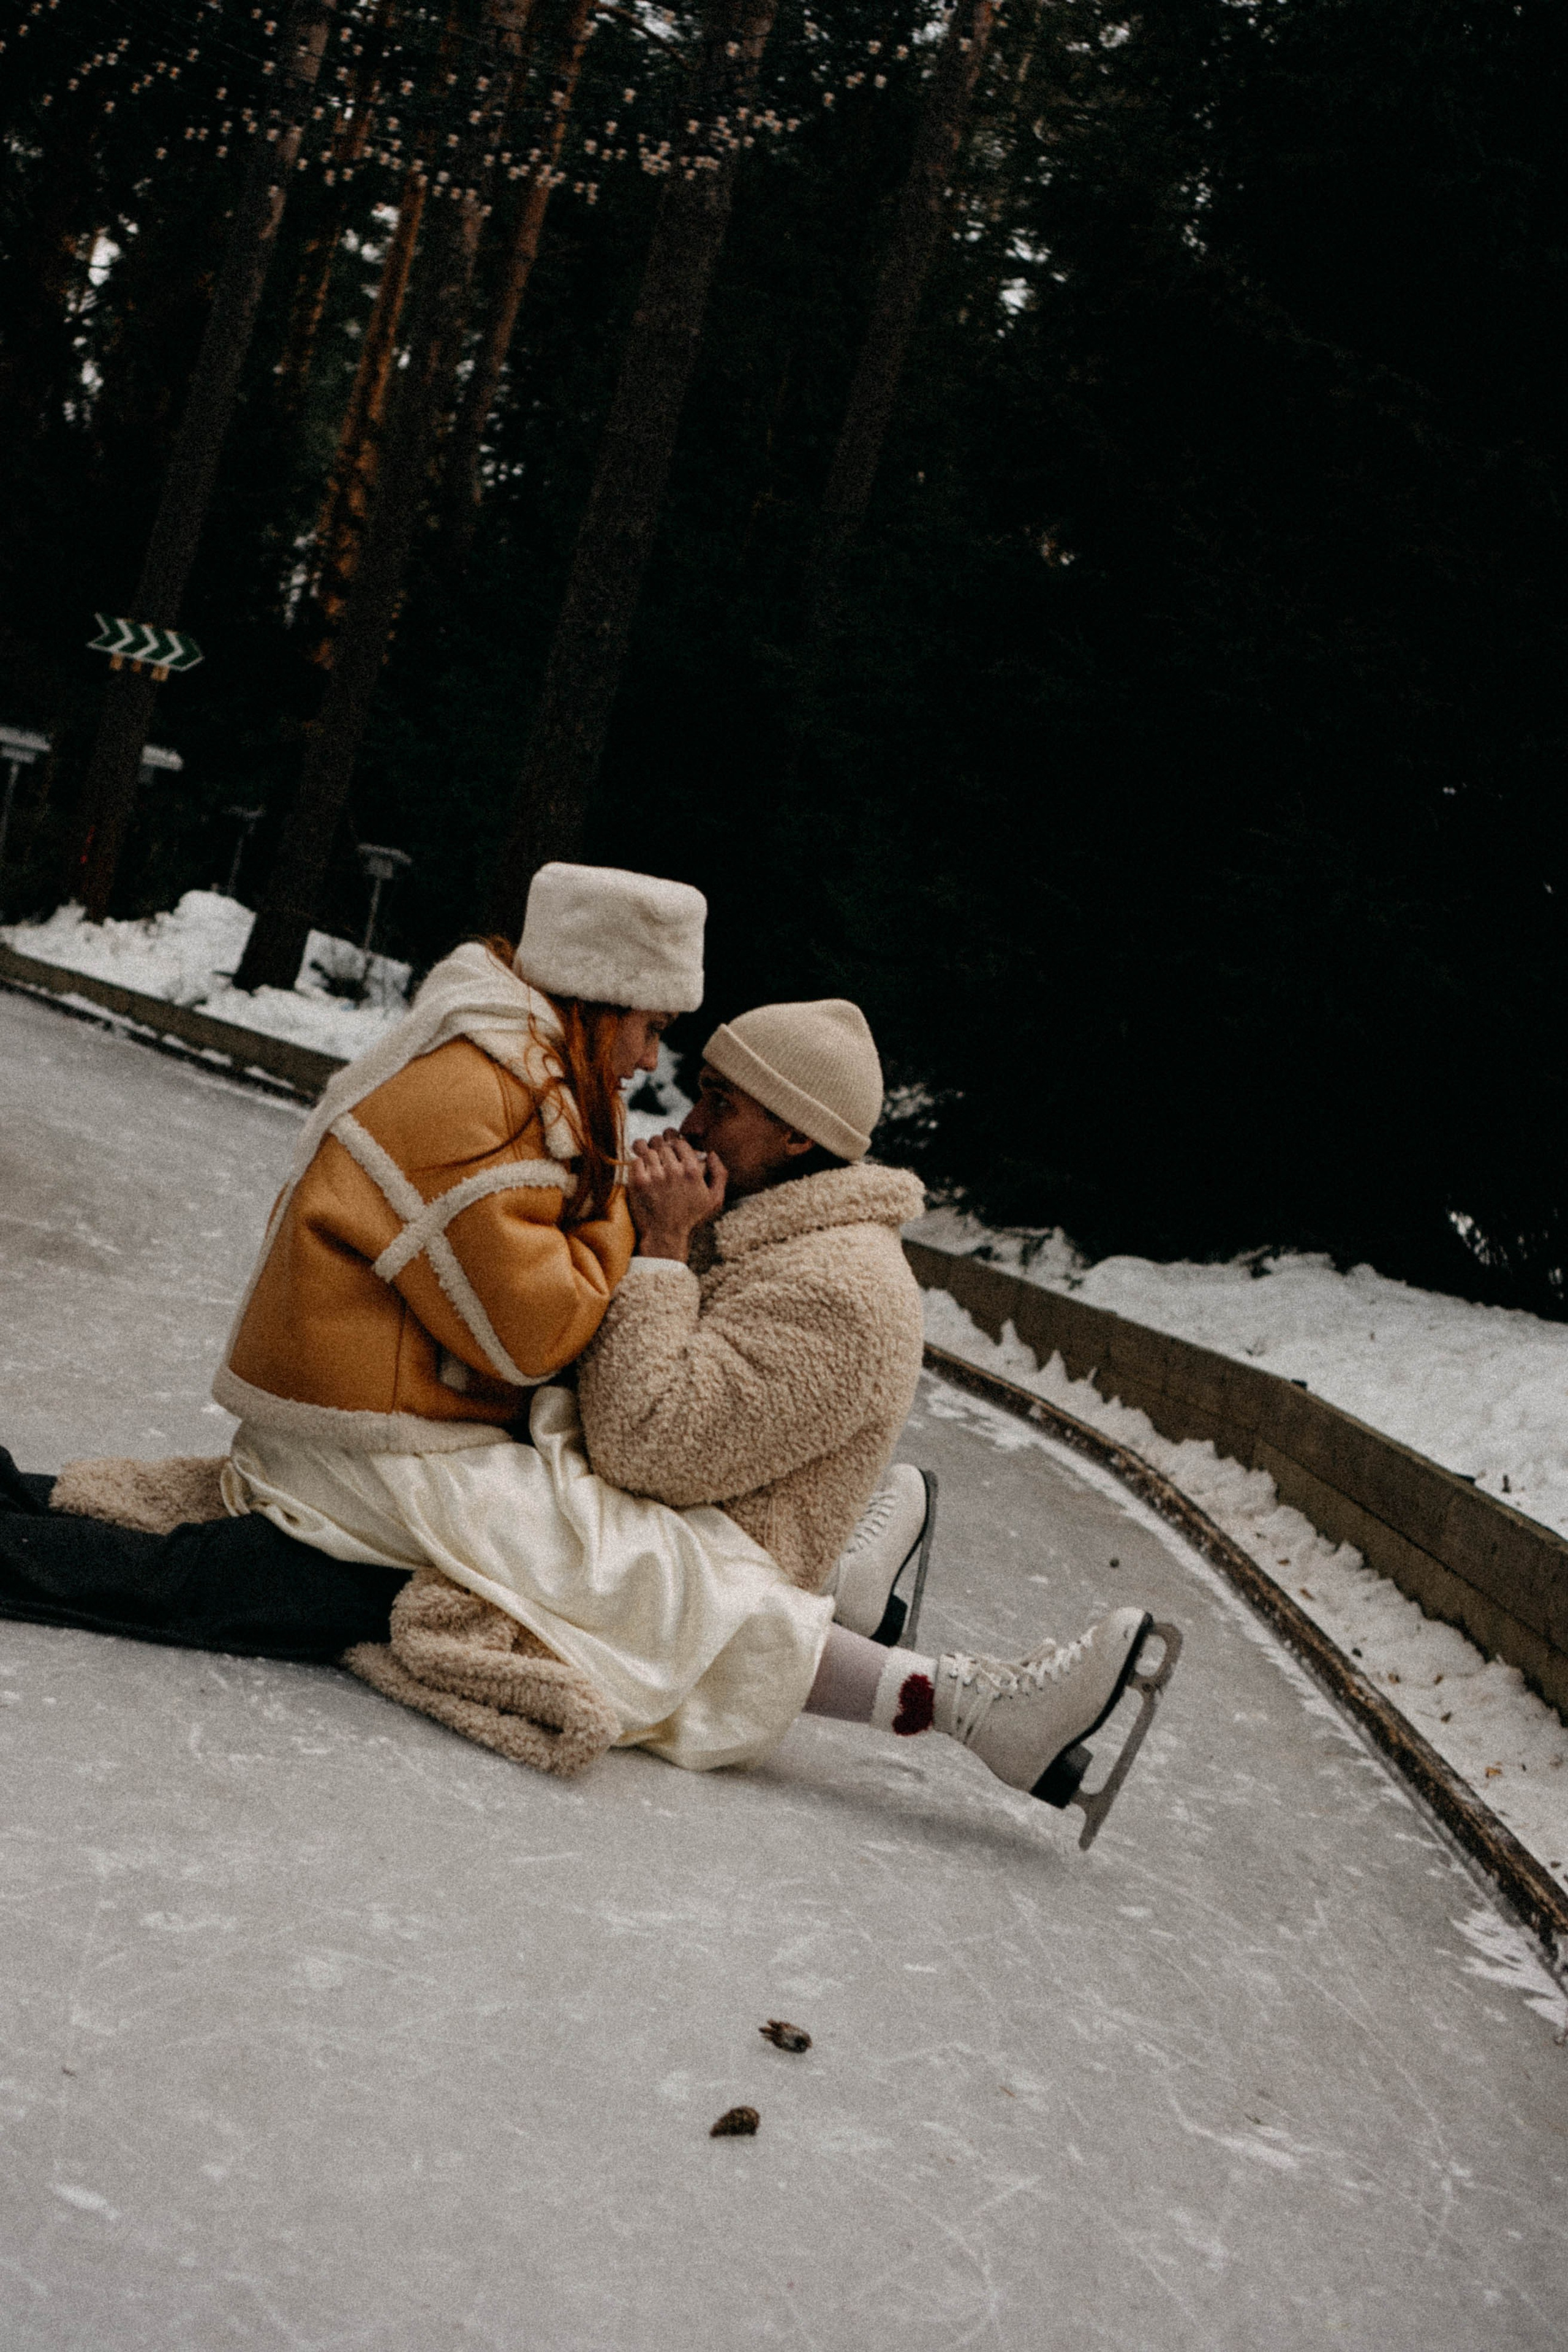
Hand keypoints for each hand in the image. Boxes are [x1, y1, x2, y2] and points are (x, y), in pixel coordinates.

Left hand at [627, 1129, 726, 1260]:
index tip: (672, 1154)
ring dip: (648, 1154)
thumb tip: (711, 1153)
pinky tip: (642, 1171)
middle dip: (660, 1149)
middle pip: (663, 1144)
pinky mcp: (638, 1182)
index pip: (680, 1142)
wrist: (665, 1237)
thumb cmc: (691, 1219)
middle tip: (659, 1159)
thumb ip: (720, 1174)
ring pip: (648, 1150)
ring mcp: (655, 1176)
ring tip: (650, 1164)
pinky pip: (636, 1160)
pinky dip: (637, 1163)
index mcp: (693, 1171)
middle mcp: (674, 1171)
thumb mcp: (715, 1200)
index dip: (674, 1146)